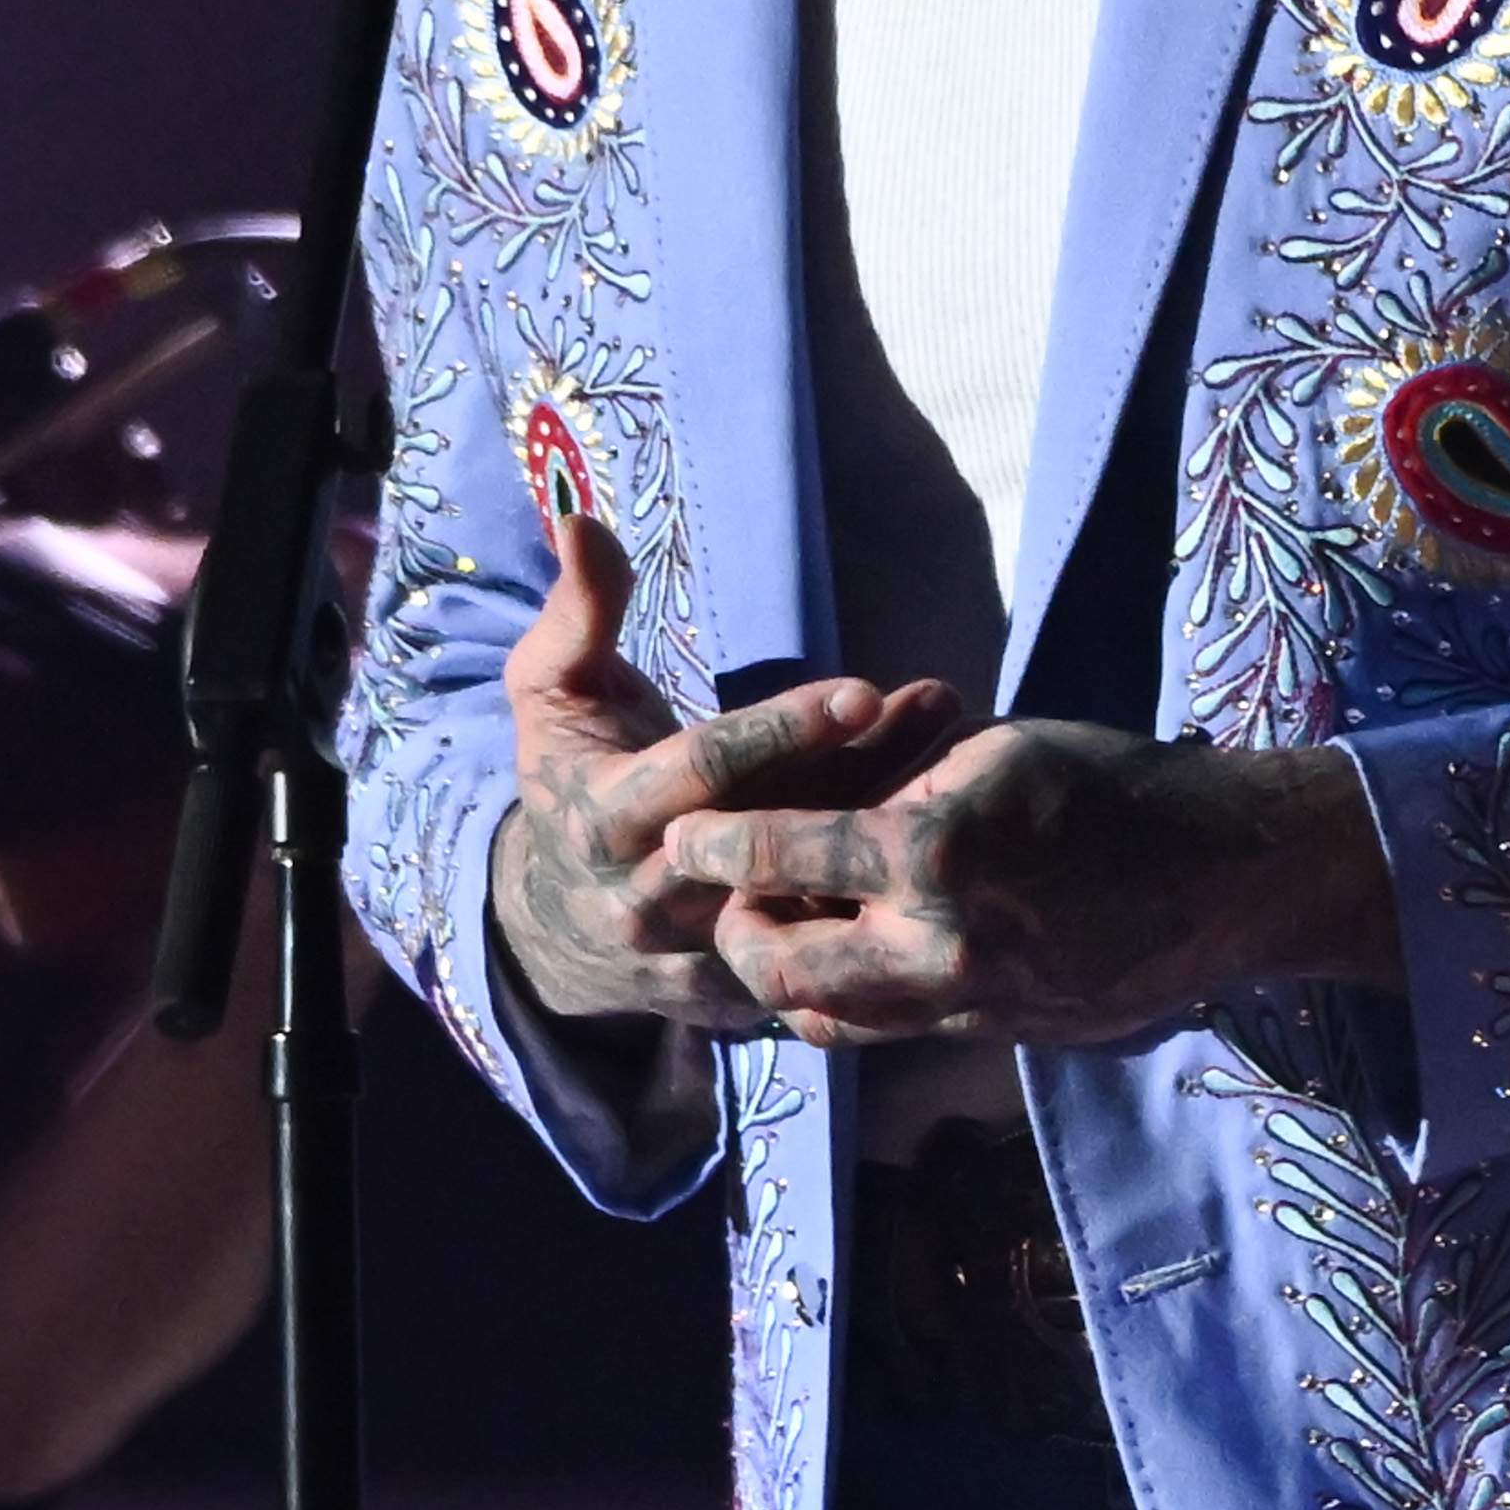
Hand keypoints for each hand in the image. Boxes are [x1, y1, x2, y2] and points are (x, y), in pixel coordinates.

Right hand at [487, 517, 947, 1033]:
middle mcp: (649, 898)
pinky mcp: (738, 989)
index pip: (703, 774)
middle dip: (862, 767)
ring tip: (957, 747)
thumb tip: (580, 520)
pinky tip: (939, 814)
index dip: (783, 731)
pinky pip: (818, 935)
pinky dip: (873, 880)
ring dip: (885, 816)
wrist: (556, 912)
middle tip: (937, 704)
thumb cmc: (570, 769)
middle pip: (773, 831)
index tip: (861, 690)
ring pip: (807, 886)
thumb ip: (580, 612)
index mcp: (604, 820)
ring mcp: (697, 953)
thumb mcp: (552, 688)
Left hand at [679, 722, 1397, 1051]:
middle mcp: (936, 946)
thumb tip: (822, 799)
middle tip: (728, 894)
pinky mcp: (993, 1040)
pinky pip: (887, 1036)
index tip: (685, 831)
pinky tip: (852, 962)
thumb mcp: (994, 750)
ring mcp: (965, 1007)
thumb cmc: (1114, 783)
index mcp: (933, 850)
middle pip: (774, 967)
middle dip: (735, 930)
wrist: (1226, 879)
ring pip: (822, 1020)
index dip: (716, 844)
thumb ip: (900, 785)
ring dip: (785, 979)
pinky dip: (849, 1004)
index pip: (778, 855)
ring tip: (780, 932)